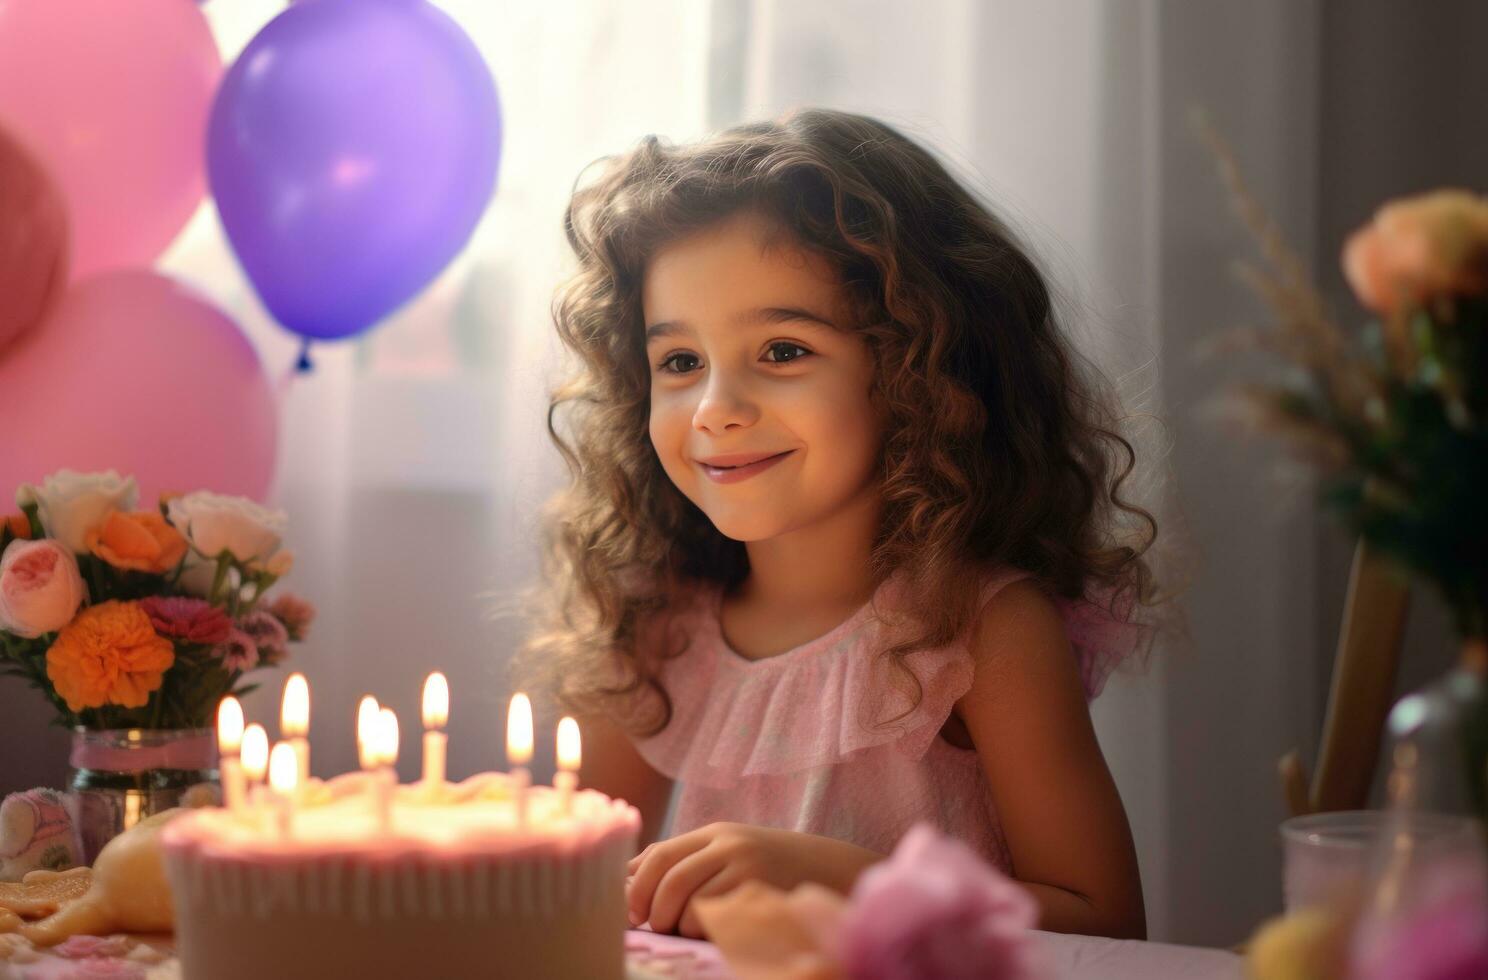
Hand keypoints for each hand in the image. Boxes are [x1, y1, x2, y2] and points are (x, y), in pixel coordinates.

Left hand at [625, 822, 881, 937]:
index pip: (658, 855)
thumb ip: (685, 863)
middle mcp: (728, 844)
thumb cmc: (770, 869)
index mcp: (713, 833)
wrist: (831, 869)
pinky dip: (706, 931)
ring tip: (688, 930)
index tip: (630, 914)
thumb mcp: (729, 854)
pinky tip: (717, 932)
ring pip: (689, 902)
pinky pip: (717, 918)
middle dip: (653, 910)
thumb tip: (625, 883)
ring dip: (680, 925)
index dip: (635, 887)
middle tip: (656, 927)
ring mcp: (747, 867)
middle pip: (668, 878)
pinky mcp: (762, 891)